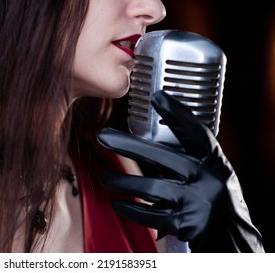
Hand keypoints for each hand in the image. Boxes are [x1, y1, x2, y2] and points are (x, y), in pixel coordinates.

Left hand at [96, 90, 263, 251]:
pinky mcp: (185, 225)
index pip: (196, 133)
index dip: (177, 113)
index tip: (157, 97)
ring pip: (150, 187)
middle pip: (162, 156)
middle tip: (103, 136)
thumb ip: (182, 159)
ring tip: (105, 179)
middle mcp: (208, 179)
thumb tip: (144, 143)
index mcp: (214, 162)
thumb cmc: (211, 198)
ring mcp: (197, 203)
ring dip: (122, 182)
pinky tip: (118, 203)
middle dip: (127, 145)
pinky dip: (130, 209)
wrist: (232, 237)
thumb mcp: (207, 173)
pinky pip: (149, 214)